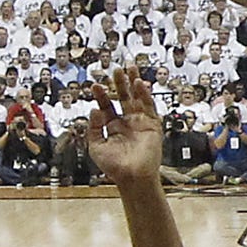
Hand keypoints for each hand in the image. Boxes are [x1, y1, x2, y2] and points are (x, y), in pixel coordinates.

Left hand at [85, 70, 163, 186]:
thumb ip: (94, 127)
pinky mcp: (152, 126)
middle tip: (116, 69)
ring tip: (129, 68)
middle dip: (119, 84)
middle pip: (123, 98)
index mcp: (113, 127)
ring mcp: (140, 123)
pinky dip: (144, 95)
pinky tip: (138, 83)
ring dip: (133, 84)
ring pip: (137, 98)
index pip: (107, 106)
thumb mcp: (96, 146)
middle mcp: (127, 123)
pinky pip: (149, 107)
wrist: (132, 177)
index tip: (95, 86)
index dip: (101, 95)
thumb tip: (94, 109)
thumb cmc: (114, 167)